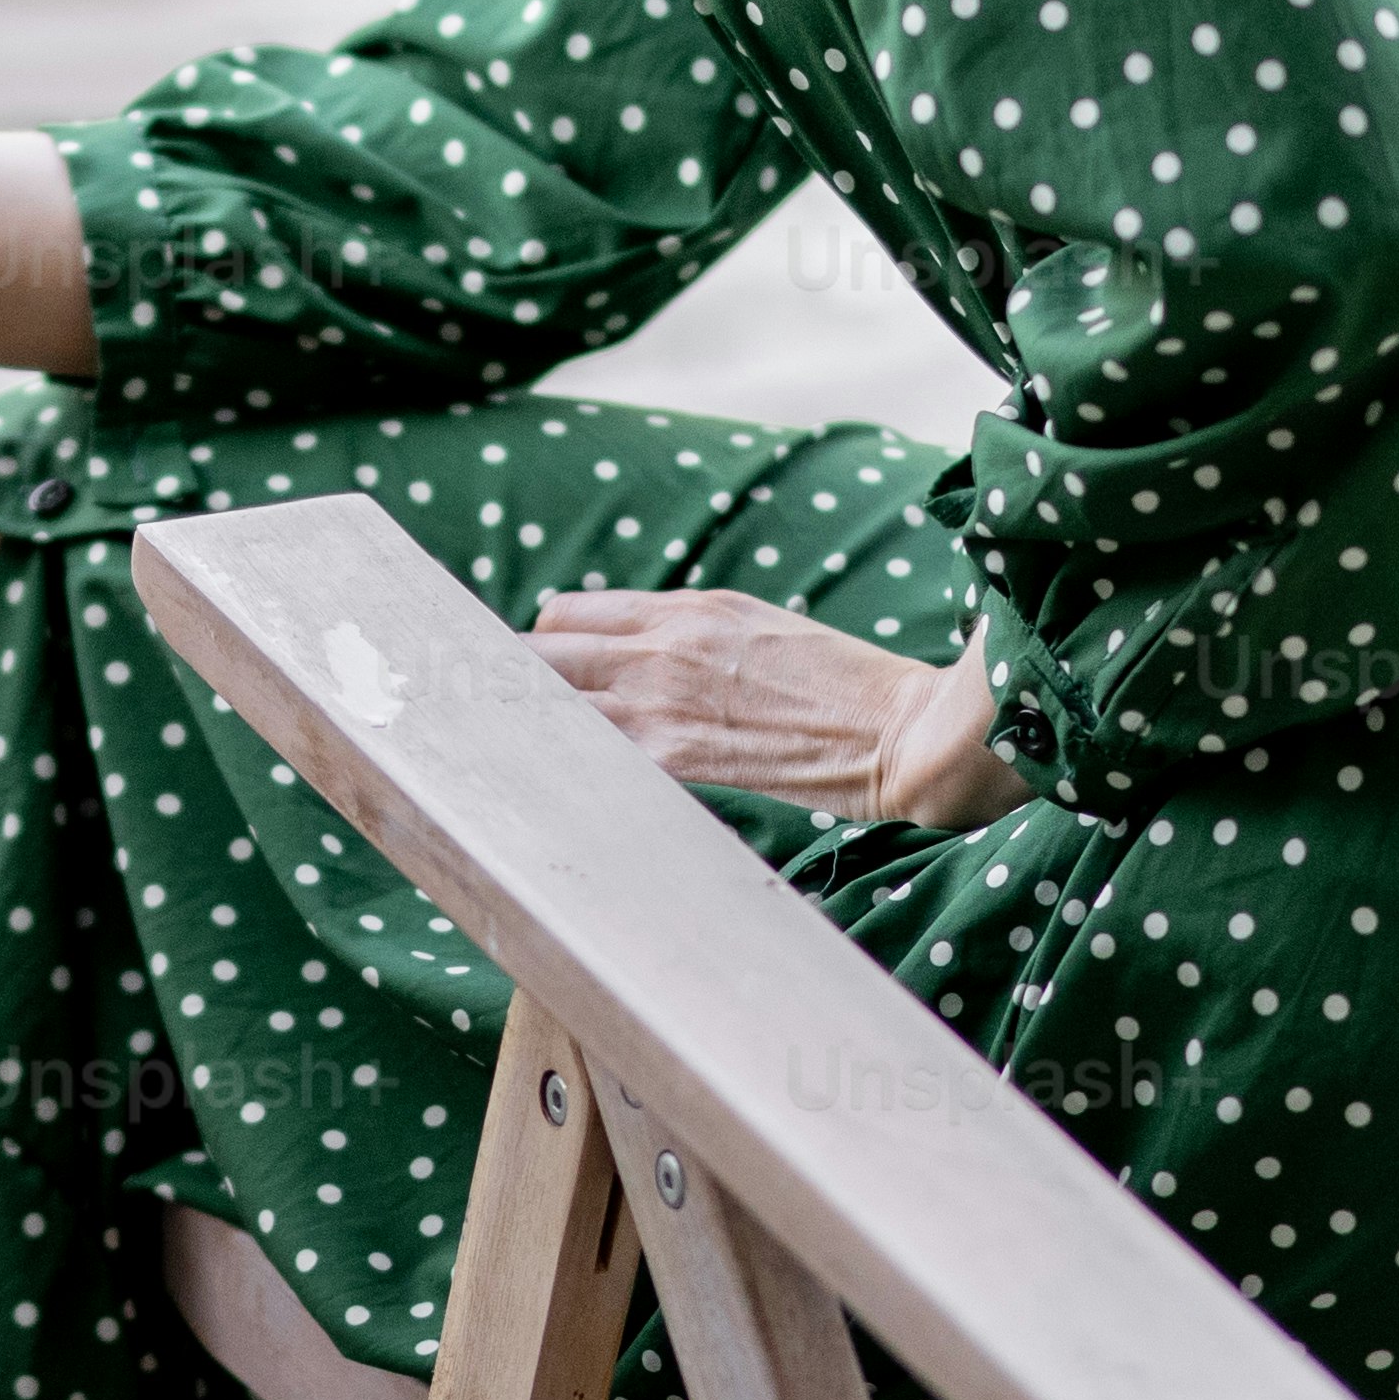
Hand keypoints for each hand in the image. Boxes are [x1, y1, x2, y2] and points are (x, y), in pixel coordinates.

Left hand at [528, 593, 1017, 830]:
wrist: (902, 730)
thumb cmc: (844, 687)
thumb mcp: (758, 630)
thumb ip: (692, 640)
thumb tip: (642, 662)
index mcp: (687, 609)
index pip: (565, 616)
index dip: (538, 652)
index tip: (527, 684)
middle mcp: (662, 645)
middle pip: (537, 654)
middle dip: (510, 685)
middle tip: (496, 723)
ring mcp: (664, 699)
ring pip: (548, 701)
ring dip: (523, 727)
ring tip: (505, 760)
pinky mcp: (679, 756)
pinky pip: (591, 756)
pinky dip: (567, 768)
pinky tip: (554, 791)